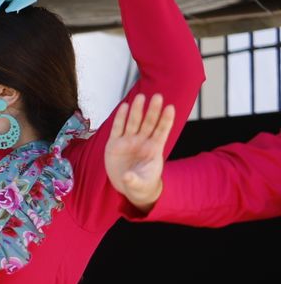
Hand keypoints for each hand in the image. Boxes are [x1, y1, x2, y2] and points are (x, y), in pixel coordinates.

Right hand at [106, 92, 172, 211]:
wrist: (128, 186)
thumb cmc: (140, 184)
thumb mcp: (139, 185)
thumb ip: (134, 180)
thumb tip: (127, 176)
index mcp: (153, 149)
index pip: (162, 131)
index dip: (166, 120)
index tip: (170, 108)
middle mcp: (141, 142)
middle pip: (148, 123)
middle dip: (153, 110)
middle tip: (157, 96)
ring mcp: (128, 142)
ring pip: (134, 122)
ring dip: (137, 110)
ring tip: (141, 97)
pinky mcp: (114, 144)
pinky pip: (117, 128)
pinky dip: (120, 118)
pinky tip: (124, 107)